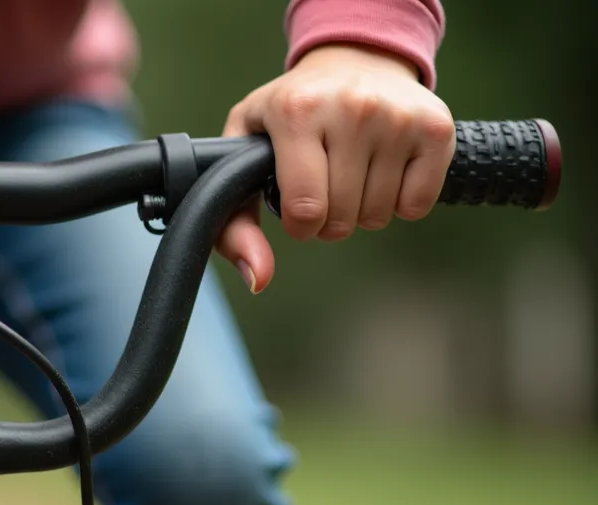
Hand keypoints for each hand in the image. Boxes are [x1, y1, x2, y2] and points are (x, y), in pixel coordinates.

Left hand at [219, 44, 455, 292]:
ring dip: (361, 211)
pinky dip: (399, 202)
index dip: (300, 225)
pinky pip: (416, 205)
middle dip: (328, 219)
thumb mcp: (242, 152)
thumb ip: (233, 222)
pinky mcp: (435, 128)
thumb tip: (257, 280)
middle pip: (342, 218)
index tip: (296, 209)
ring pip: (378, 216)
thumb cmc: (290, 114)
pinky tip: (384, 170)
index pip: (304, 208)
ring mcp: (398, 116)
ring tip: (352, 172)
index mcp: (296, 111)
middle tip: (324, 186)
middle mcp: (351, 108)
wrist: (355, 59)